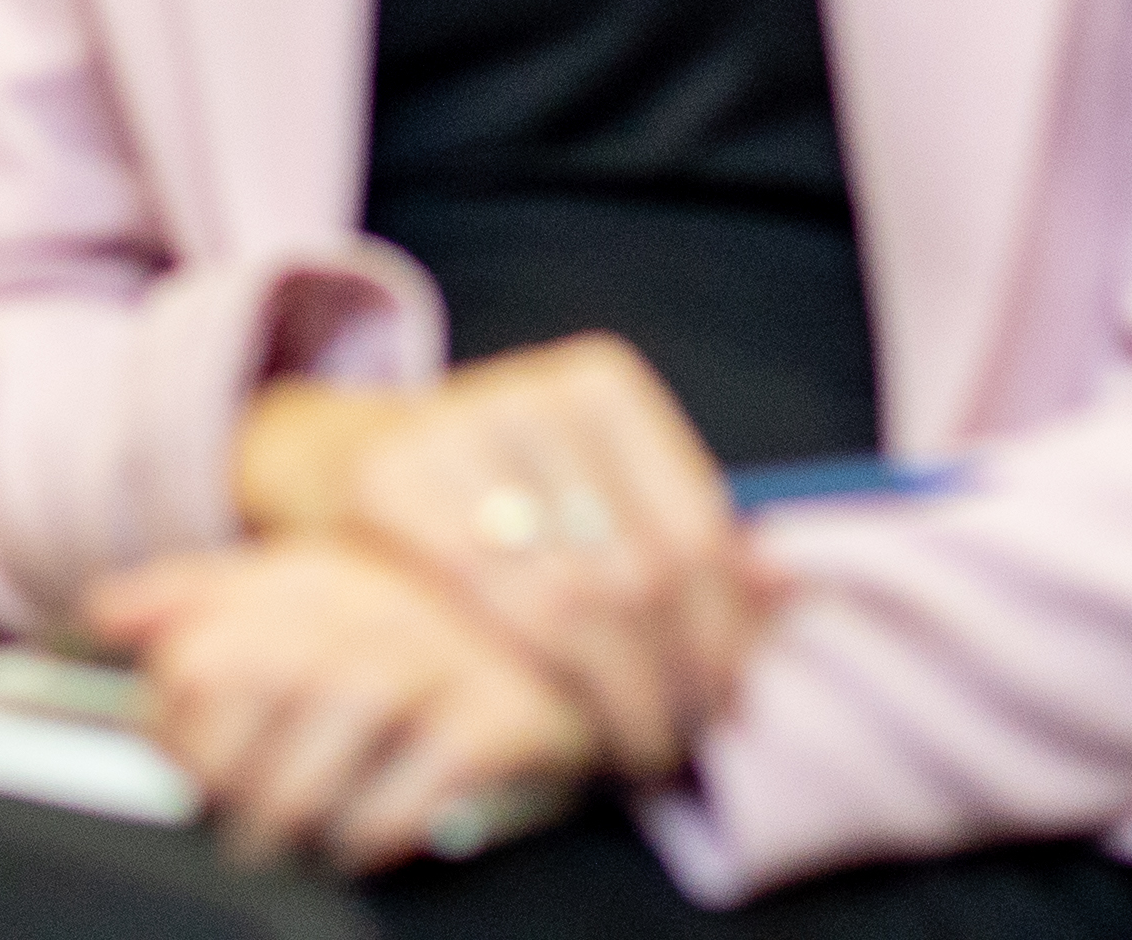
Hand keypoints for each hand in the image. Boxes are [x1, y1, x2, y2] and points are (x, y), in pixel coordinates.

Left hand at [87, 538, 597, 872]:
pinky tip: (362, 840)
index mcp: (310, 576)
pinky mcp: (510, 719)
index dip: (175, 726)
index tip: (181, 762)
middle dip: (229, 773)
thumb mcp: (294, 603)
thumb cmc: (397, 642)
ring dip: (296, 808)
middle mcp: (378, 606)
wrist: (557, 652)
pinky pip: (420, 787)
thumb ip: (193, 602)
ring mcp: (447, 659)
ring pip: (335, 736)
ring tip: (287, 839)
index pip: (203, 651)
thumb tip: (104, 612)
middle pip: (261, 685)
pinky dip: (377, 827)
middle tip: (233, 816)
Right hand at [232, 338, 759, 775]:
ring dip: (613, 697)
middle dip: (671, 684)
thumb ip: (684, 538)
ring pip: (569, 602)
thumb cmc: (499, 498)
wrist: (343, 457)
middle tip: (678, 747)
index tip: (729, 710)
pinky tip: (557, 721)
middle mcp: (530, 392)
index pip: (697, 535)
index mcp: (600, 384)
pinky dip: (534, 677)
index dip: (725, 640)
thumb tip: (788, 590)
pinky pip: (485, 605)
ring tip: (632, 746)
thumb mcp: (596, 495)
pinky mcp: (391, 476)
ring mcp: (456, 426)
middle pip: (638, 574)